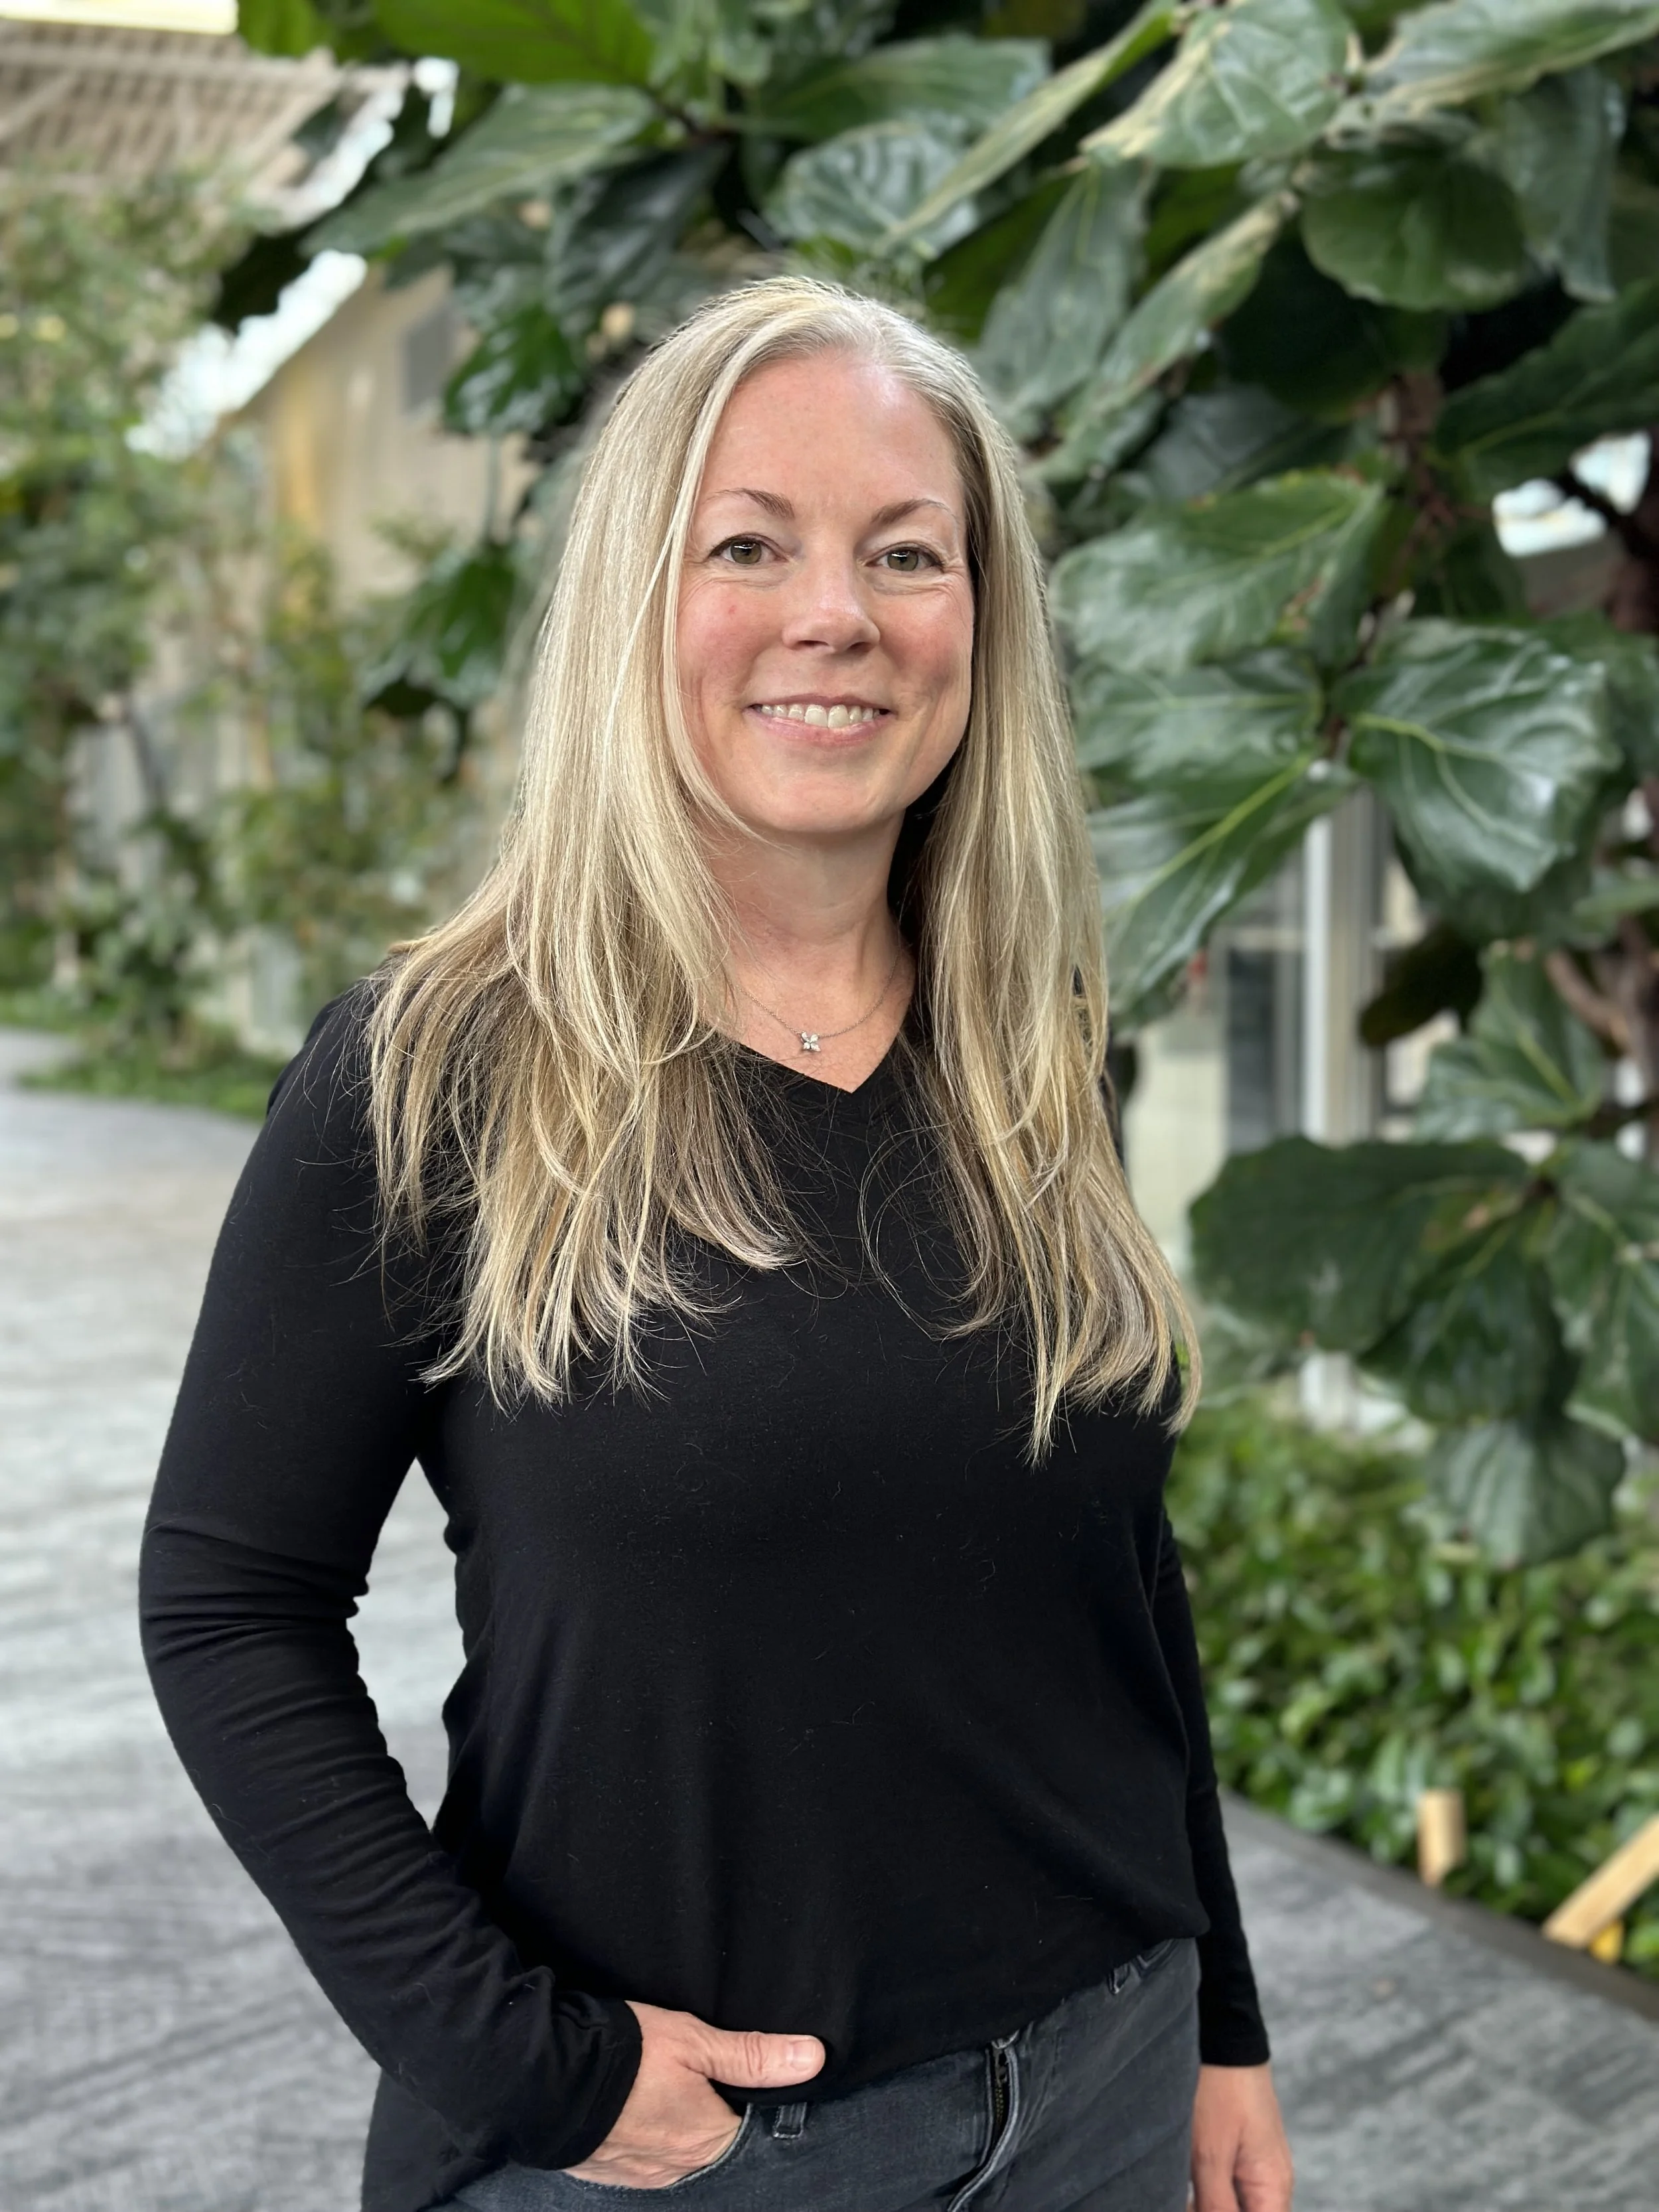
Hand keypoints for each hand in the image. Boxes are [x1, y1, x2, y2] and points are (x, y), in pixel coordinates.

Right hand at [563, 2001, 824, 2189]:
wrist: (546, 2078)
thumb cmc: (626, 2056)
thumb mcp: (695, 2041)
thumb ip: (753, 2055)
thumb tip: (813, 2059)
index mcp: (708, 2140)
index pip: (749, 2131)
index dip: (752, 2105)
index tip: (748, 2080)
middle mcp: (678, 2168)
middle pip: (714, 2143)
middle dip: (714, 2115)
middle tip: (704, 2078)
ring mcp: (641, 2174)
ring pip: (678, 2152)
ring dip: (679, 2125)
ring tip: (669, 2089)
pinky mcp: (609, 2170)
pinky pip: (643, 2158)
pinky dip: (647, 2135)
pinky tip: (640, 2108)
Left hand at [1190, 2062, 1292, 2211]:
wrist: (1223, 2037)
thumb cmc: (1218, 2090)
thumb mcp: (1209, 2155)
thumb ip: (1216, 2206)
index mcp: (1273, 2188)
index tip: (1194, 2208)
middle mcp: (1273, 2183)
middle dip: (1210, 2211)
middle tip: (1185, 2200)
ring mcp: (1259, 2168)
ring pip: (1237, 2207)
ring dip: (1207, 2206)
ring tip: (1183, 2190)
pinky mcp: (1243, 2154)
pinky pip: (1230, 2191)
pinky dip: (1207, 2196)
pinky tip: (1185, 2187)